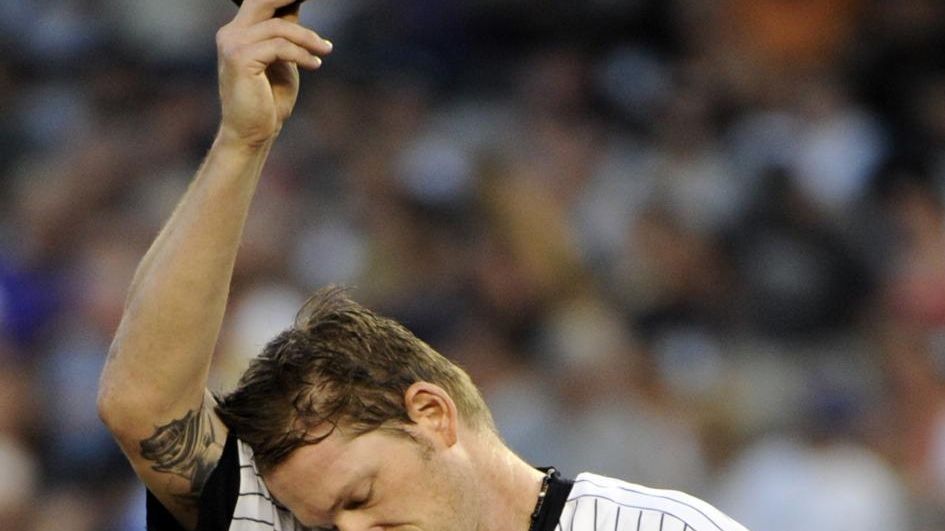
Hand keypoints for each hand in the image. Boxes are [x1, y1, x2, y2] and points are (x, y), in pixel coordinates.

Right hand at [216, 0, 331, 147]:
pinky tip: (316, 64)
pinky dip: (301, 54)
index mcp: (238, 32)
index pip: (262, 2)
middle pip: (262, 0)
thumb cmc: (269, 100)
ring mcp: (232, 44)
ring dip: (308, 38)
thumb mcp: (282, 60)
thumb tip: (296, 6)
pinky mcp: (240, 59)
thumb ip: (286, 35)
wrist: (253, 133)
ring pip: (279, 27)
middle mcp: (230, 34)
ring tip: (326, 49)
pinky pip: (280, 47)